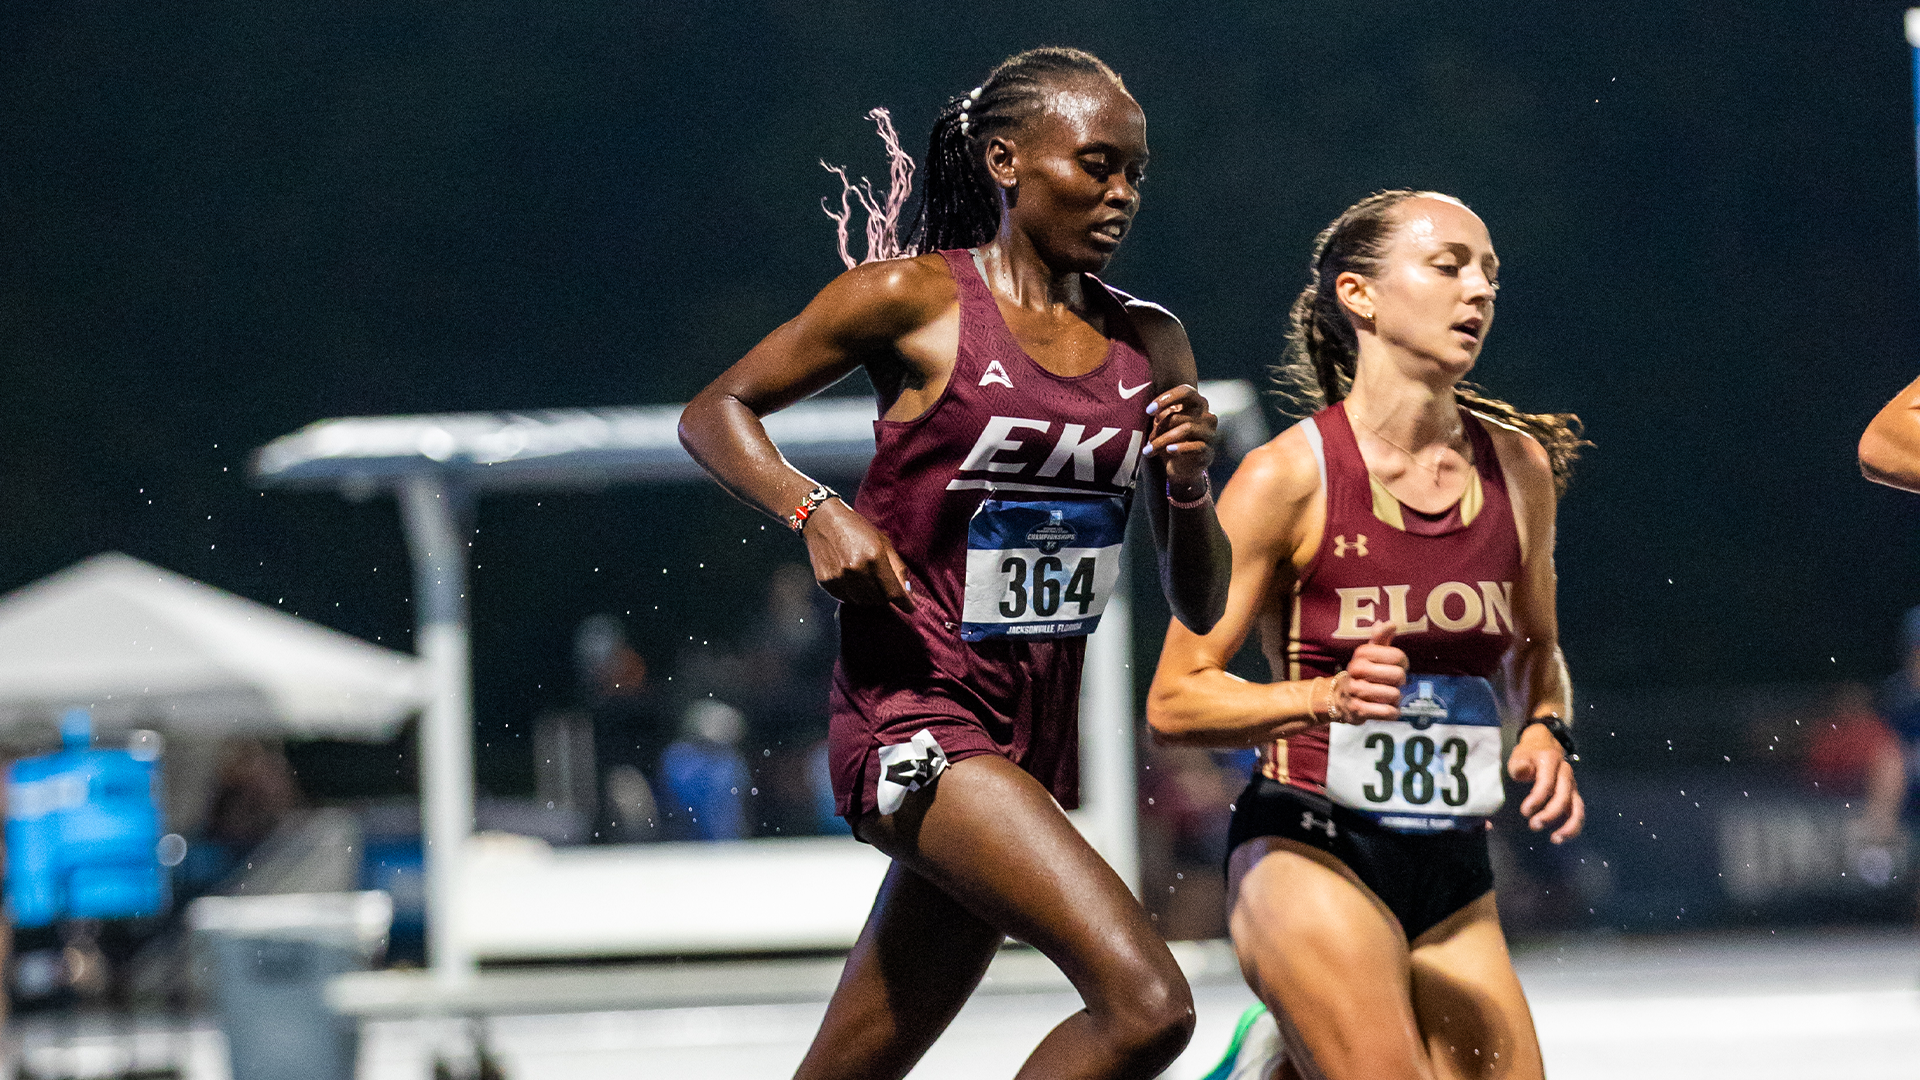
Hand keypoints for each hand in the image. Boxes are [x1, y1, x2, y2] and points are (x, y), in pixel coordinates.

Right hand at [801, 499, 915, 611]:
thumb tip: (907, 591)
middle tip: (884, 586)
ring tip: (868, 581)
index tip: (910, 608)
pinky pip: (847, 599)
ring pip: (863, 602)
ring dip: (870, 597)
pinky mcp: (827, 582)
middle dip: (886, 596)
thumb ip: (897, 567)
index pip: (893, 591)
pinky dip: (854, 595)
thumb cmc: (856, 528)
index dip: (904, 603)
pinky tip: (853, 581)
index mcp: (874, 556)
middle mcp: (856, 569)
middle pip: (879, 599)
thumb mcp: (883, 541)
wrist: (822, 521)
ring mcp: (840, 577)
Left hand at [1143, 384, 1218, 491]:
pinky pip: (1196, 446)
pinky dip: (1180, 448)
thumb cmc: (1171, 440)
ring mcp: (1210, 434)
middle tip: (1148, 438)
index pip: (1186, 391)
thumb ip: (1160, 414)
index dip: (1167, 398)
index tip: (1149, 411)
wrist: (1181, 468)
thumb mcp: (1163, 425)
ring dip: (1163, 440)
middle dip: (1159, 427)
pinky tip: (1169, 450)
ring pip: (1187, 429)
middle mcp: (1207, 416)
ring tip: (1149, 450)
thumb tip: (1152, 411)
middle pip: (1179, 415)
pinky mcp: (1209, 451)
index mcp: (1197, 404)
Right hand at [1336, 622, 1405, 722]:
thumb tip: (1390, 624)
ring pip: (1394, 695)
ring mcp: (1356, 691)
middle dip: (1400, 682)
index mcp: (1361, 654)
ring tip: (1386, 696)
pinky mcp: (1358, 710)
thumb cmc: (1361, 675)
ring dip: (1395, 699)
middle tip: (1391, 683)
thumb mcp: (1368, 655)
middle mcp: (1357, 670)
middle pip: (1398, 676)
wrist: (1337, 699)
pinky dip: (1392, 713)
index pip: (1397, 656)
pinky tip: (1386, 709)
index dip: (1403, 663)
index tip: (1398, 666)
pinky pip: (1388, 712)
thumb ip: (1380, 639)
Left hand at [1509, 722, 1584, 842]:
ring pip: (1577, 807)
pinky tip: (1560, 836)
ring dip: (1569, 826)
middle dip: (1550, 814)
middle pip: (1563, 797)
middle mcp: (1565, 774)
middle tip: (1534, 825)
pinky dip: (1572, 826)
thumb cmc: (1528, 754)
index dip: (1537, 799)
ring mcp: (1572, 785)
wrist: (1544, 745)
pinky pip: (1577, 812)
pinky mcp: (1573, 794)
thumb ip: (1519, 765)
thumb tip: (1521, 773)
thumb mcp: (1519, 755)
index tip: (1524, 811)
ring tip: (1555, 839)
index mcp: (1551, 762)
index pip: (1546, 783)